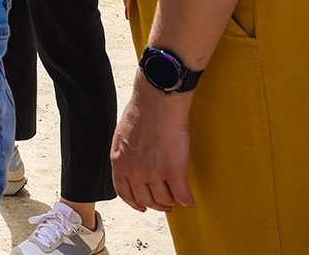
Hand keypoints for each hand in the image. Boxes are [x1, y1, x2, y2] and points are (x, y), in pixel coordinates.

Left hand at [111, 76, 193, 212]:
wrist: (157, 101)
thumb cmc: (142, 111)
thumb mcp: (122, 135)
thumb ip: (126, 153)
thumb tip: (133, 162)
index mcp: (118, 161)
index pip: (124, 193)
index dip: (135, 203)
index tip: (143, 206)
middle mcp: (133, 171)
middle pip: (145, 200)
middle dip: (157, 205)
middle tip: (166, 204)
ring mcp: (153, 173)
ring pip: (164, 200)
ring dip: (172, 201)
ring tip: (178, 197)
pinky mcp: (173, 171)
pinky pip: (182, 196)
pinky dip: (187, 201)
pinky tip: (190, 199)